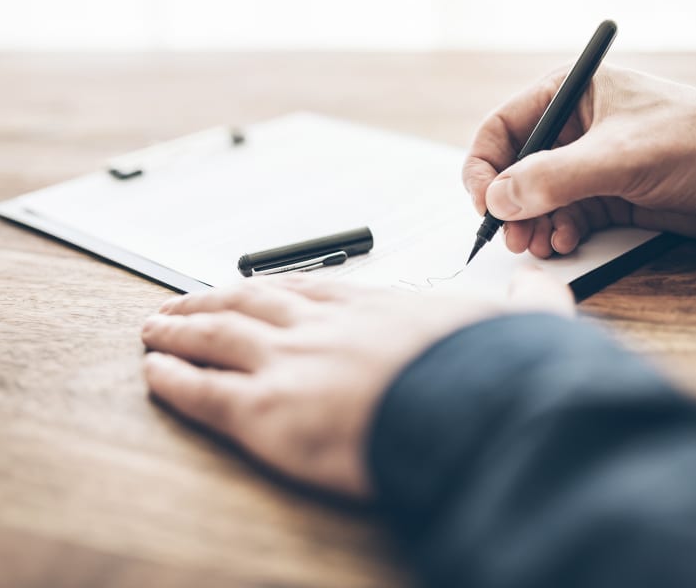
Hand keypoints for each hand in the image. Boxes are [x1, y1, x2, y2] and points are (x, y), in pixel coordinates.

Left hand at [140, 268, 573, 498]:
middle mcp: (321, 326)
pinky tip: (153, 372)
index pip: (306, 289)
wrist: (476, 407)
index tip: (247, 287)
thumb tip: (541, 283)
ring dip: (180, 330)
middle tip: (180, 301)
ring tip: (154, 327)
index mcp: (374, 307)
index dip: (268, 287)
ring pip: (216, 338)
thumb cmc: (493, 373)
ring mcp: (289, 363)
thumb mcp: (522, 322)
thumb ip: (528, 300)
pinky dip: (173, 380)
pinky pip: (204, 393)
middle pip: (248, 302)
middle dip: (209, 301)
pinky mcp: (266, 412)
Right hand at [463, 66, 695, 256]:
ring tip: (541, 245)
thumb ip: (553, 178)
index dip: (484, 166)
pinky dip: (559, 232)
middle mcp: (576, 128)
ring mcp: (593, 164)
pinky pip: (567, 216)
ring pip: (539, 199)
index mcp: (572, 95)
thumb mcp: (619, 157)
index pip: (502, 128)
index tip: (484, 203)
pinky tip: (564, 243)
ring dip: (533, 224)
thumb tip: (497, 200)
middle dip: (509, 204)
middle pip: (515, 168)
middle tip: (512, 237)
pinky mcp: (612, 196)